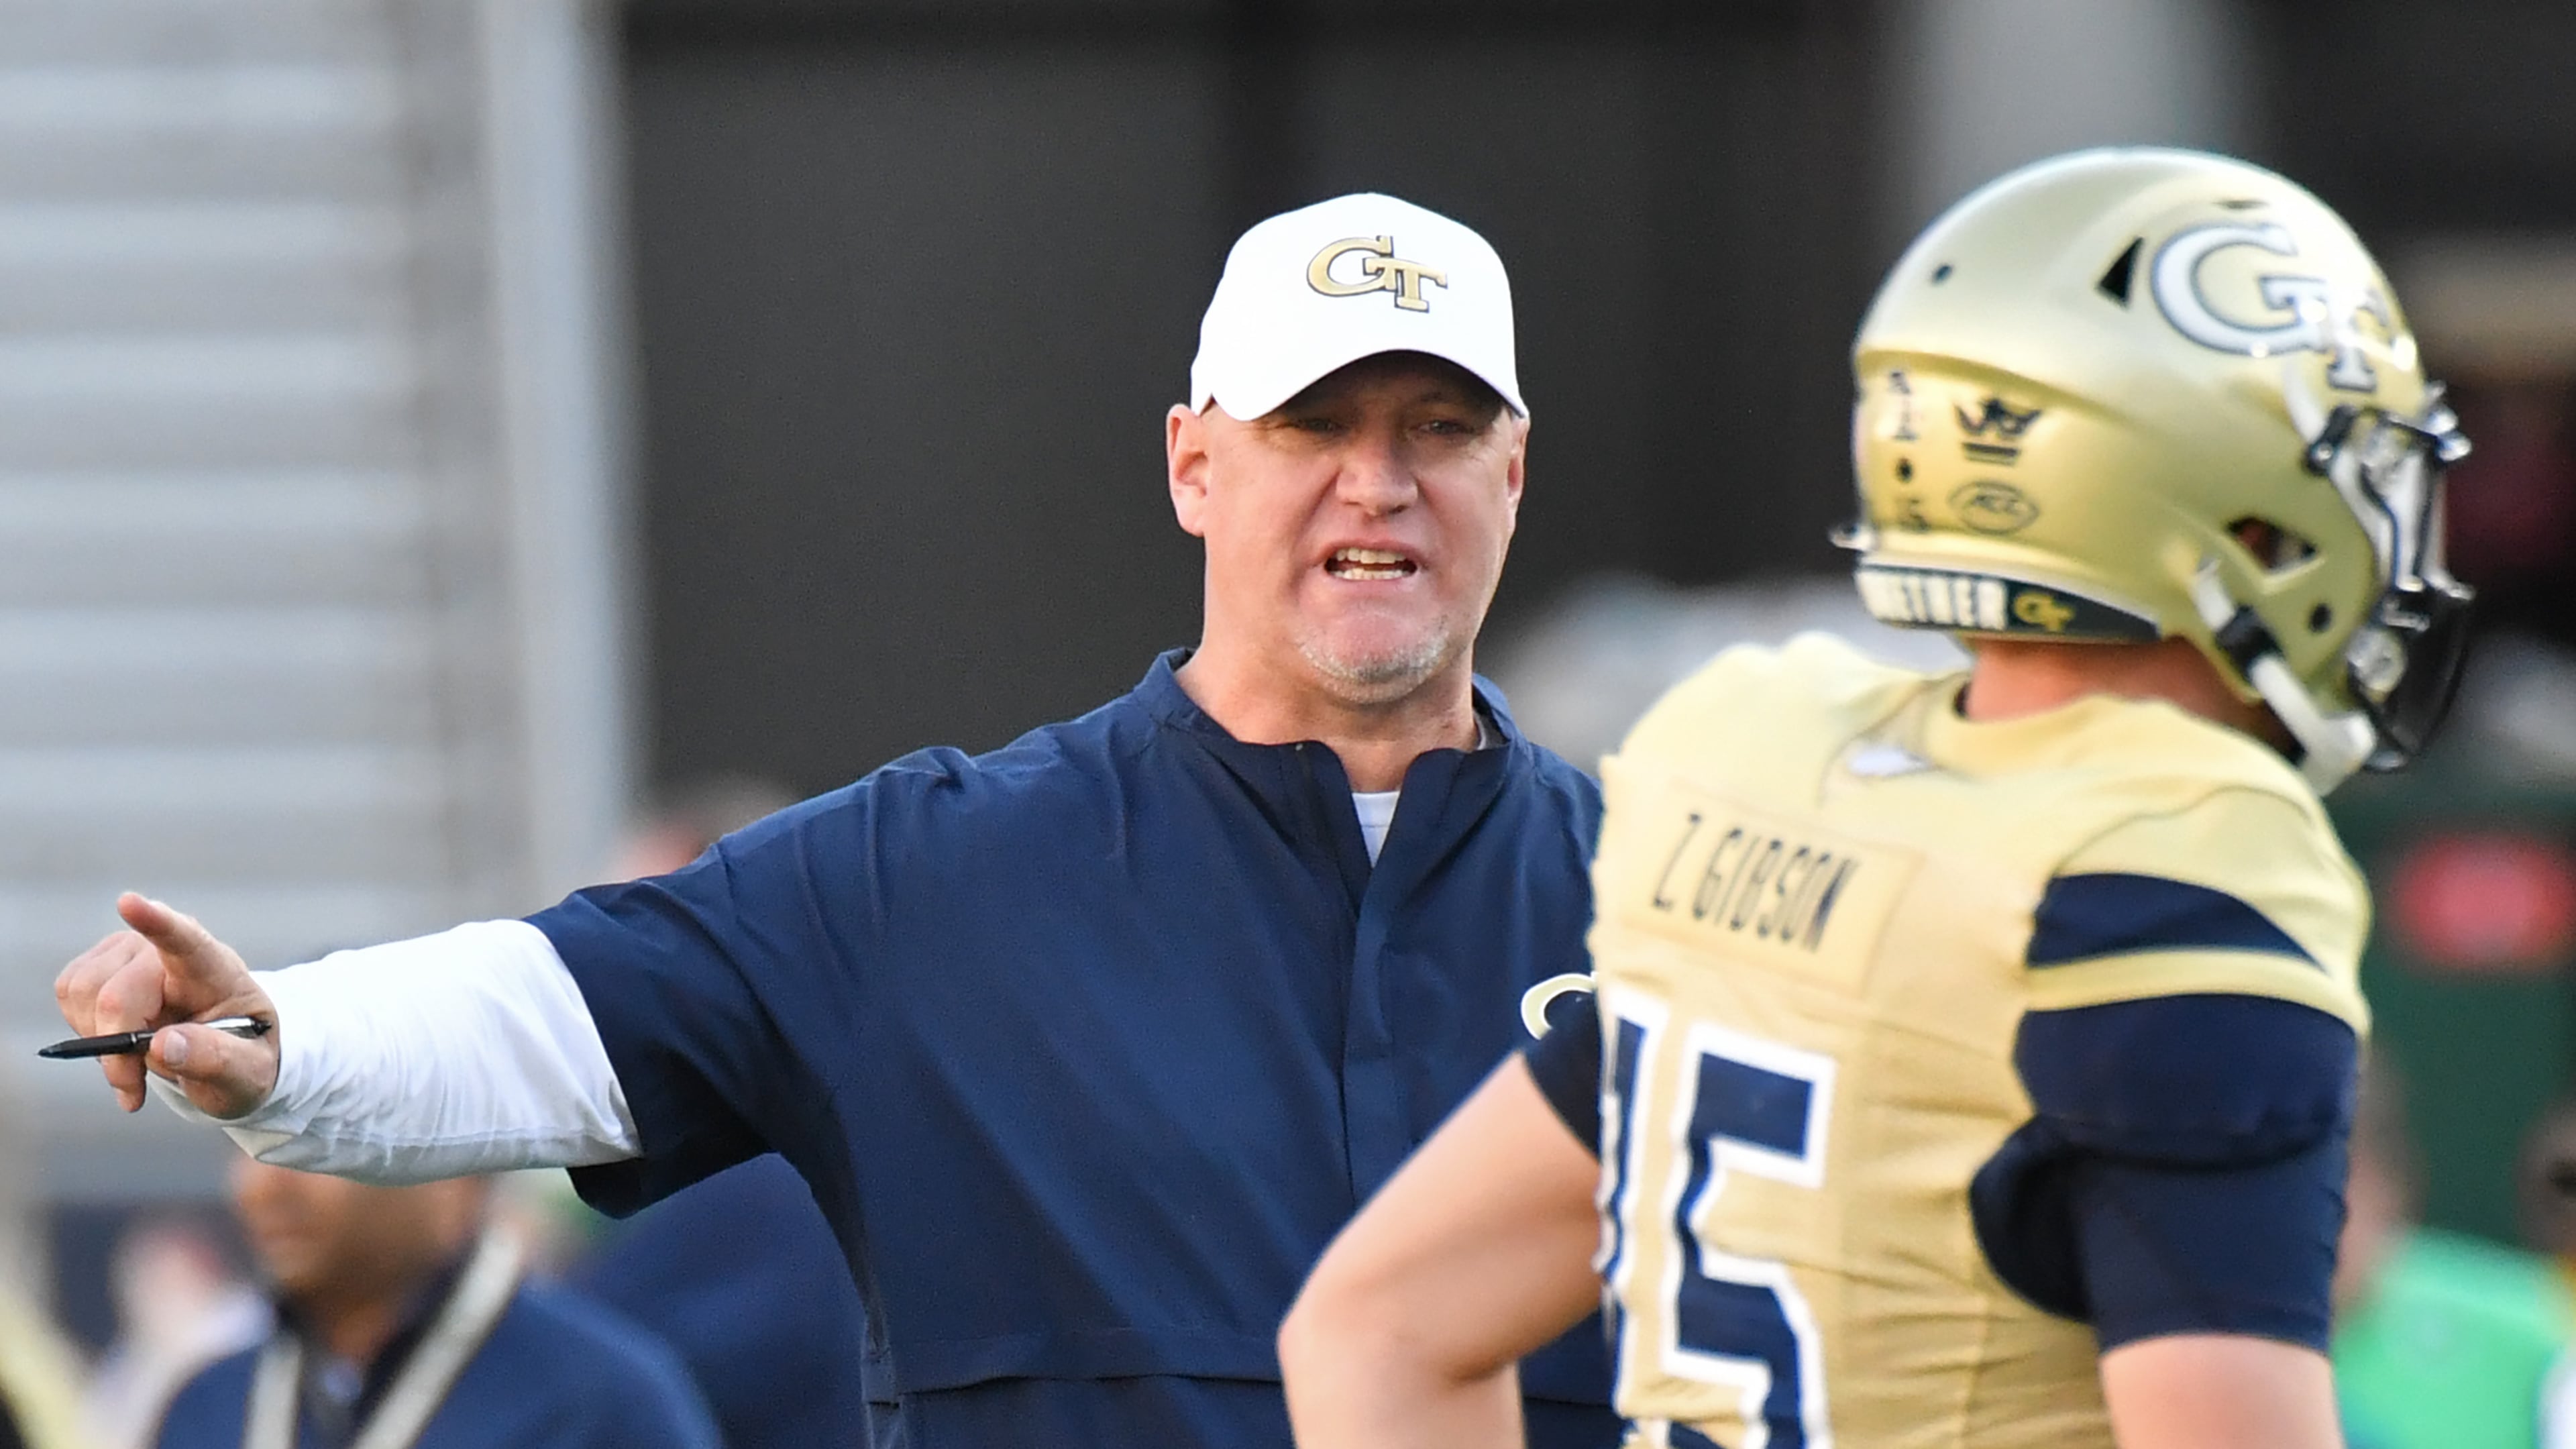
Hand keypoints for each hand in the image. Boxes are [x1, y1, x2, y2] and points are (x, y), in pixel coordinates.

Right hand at [54, 893, 279, 1118]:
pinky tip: (119, 1042)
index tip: (129, 903)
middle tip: (133, 1087)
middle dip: (116, 1052)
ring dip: (99, 1042)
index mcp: (215, 968)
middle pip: (115, 997)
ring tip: (137, 1060)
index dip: (155, 921)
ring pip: (81, 994)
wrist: (226, 1051)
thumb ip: (215, 1059)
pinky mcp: (99, 963)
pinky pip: (68, 995)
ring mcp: (129, 951)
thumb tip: (162, 1045)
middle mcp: (167, 950)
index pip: (186, 939)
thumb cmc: (242, 1056)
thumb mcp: (247, 1072)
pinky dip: (85, 1031)